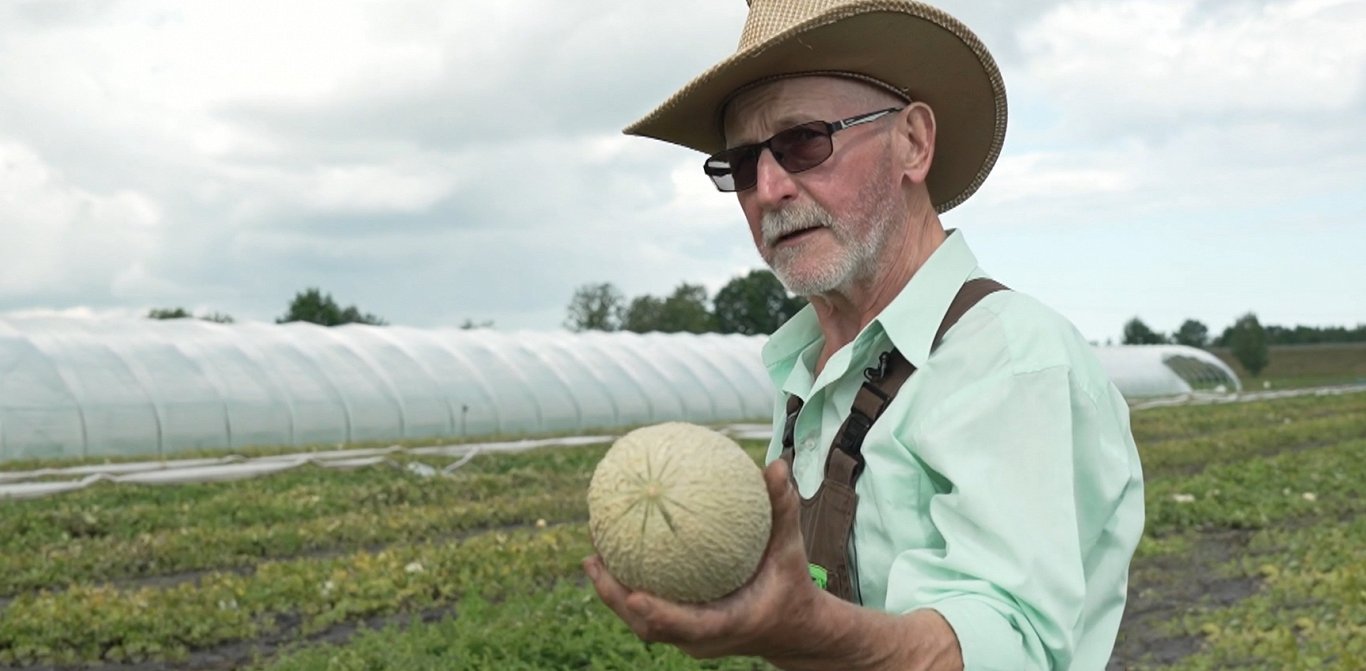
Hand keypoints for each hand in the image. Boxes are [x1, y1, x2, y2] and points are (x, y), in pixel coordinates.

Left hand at [583, 458, 826, 659]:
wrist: (791, 628)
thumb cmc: (790, 585)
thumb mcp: (791, 550)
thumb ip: (783, 511)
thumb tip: (775, 466)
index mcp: (730, 623)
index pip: (690, 627)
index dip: (660, 615)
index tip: (634, 595)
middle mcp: (703, 638)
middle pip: (650, 628)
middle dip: (617, 598)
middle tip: (595, 560)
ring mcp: (689, 637)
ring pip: (643, 623)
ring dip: (614, 593)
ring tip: (592, 557)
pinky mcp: (683, 630)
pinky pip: (649, 610)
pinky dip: (628, 586)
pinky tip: (614, 554)